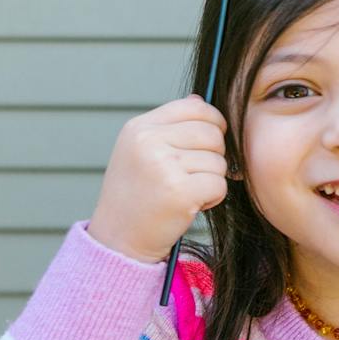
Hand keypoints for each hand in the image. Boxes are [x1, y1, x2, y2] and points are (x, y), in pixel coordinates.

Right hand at [87, 95, 228, 263]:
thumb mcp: (141, 151)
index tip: (209, 142)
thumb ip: (170, 125)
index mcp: (140, 128)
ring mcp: (163, 166)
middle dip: (213, 156)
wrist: (119, 239)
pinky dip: (212, 198)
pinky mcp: (179, 192)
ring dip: (210, 180)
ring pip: (219, 162)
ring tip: (185, 192)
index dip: (213, 123)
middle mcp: (148, 142)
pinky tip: (190, 205)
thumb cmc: (136, 195)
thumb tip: (199, 100)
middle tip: (193, 176)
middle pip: (213, 134)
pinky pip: (219, 184)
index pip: (196, 107)